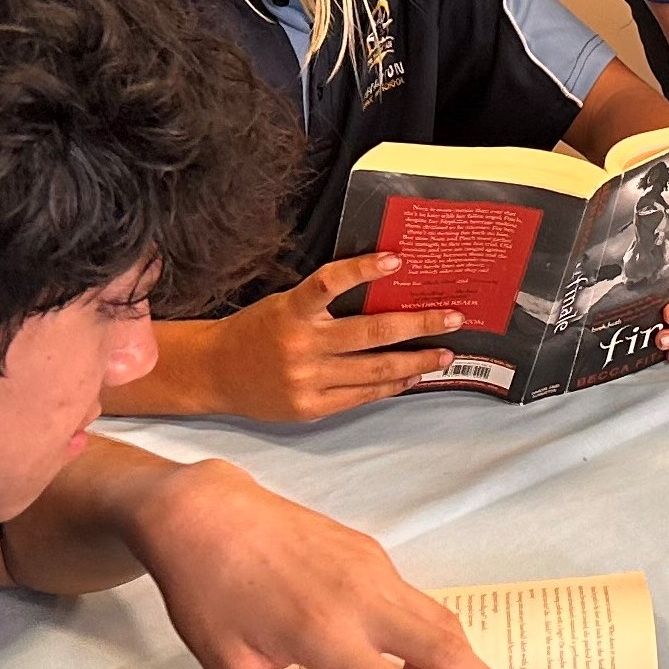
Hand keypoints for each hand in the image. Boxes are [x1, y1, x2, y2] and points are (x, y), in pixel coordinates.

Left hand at [129, 460, 512, 668]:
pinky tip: (412, 660)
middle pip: (447, 647)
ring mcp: (373, 570)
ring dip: (464, 661)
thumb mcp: (230, 668)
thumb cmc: (208, 595)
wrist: (204, 514)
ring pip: (439, 620)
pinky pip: (416, 600)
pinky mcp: (371, 552)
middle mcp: (362, 599)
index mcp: (326, 635)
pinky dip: (433, 634)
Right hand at [202, 253, 465, 421]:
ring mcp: (308, 380)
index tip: (397, 260)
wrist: (215, 373)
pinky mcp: (312, 407)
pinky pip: (363, 395)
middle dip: (419, 324)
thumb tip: (384, 293)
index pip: (330, 282)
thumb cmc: (257, 331)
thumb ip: (324, 304)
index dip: (363, 270)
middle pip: (372, 332)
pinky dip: (391, 384)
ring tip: (443, 353)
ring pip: (376, 370)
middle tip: (453, 318)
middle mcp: (301, 346)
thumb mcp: (284, 305)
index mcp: (292, 312)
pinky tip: (411, 376)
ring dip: (416, 361)